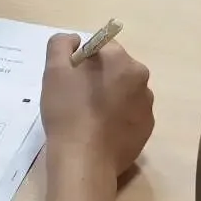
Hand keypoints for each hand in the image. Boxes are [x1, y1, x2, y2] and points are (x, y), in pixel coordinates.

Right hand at [41, 34, 154, 177]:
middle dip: (96, 75)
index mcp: (122, 62)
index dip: (82, 57)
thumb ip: (61, 44)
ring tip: (86, 113)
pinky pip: (128, 113)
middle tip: (74, 93)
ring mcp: (147, 107)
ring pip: (122, 90)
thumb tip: (75, 40)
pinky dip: (115, 115)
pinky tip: (97, 128)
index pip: (101, 45)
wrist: (84, 160)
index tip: (69, 74)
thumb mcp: (54, 70)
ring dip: (107, 94)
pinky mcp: (146, 130)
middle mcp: (142, 81)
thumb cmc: (68, 110)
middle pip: (114, 67)